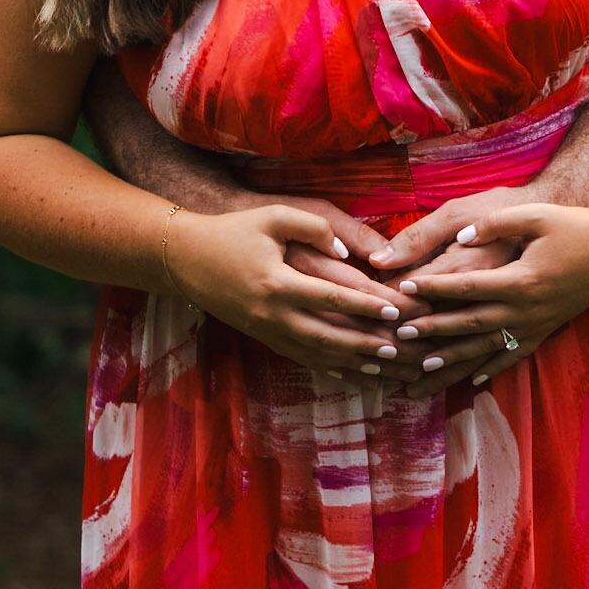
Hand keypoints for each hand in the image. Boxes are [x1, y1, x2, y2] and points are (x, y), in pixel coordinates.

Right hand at [166, 203, 428, 381]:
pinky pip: (300, 357)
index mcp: (277, 282)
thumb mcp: (273, 216)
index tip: (394, 311)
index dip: (364, 306)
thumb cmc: (234, 230)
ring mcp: (266, 330)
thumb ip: (313, 228)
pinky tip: (350, 371)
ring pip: (316, 354)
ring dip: (352, 362)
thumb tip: (346, 251)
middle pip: (328, 335)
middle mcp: (272, 313)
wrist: (187, 258)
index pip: (330, 298)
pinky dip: (328, 366)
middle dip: (366, 343)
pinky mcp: (262, 337)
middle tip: (401, 347)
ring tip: (385, 365)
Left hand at [395, 200, 588, 399]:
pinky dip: (490, 368)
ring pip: (486, 348)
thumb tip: (461, 237)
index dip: (434, 287)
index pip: (466, 287)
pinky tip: (472, 381)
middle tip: (398, 335)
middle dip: (432, 330)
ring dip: (453, 359)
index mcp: (521, 279)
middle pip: (470, 323)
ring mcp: (536, 324)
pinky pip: (513, 355)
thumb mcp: (535, 217)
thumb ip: (495, 226)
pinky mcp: (545, 330)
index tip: (405, 287)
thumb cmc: (574, 225)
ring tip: (421, 368)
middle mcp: (526, 309)